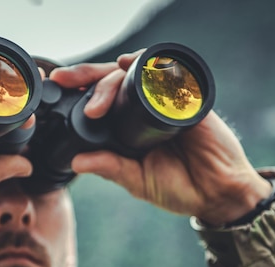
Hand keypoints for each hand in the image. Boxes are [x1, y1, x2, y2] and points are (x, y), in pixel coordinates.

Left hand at [50, 51, 271, 224]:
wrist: (218, 193)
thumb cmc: (179, 187)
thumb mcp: (137, 180)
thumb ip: (110, 168)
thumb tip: (76, 162)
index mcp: (128, 126)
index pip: (101, 99)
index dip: (79, 90)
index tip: (56, 86)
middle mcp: (143, 108)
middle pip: (111, 78)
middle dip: (86, 76)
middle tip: (68, 84)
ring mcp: (165, 101)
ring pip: (133, 72)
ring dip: (110, 78)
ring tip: (98, 103)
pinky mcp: (187, 98)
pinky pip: (167, 72)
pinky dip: (148, 64)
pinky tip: (130, 65)